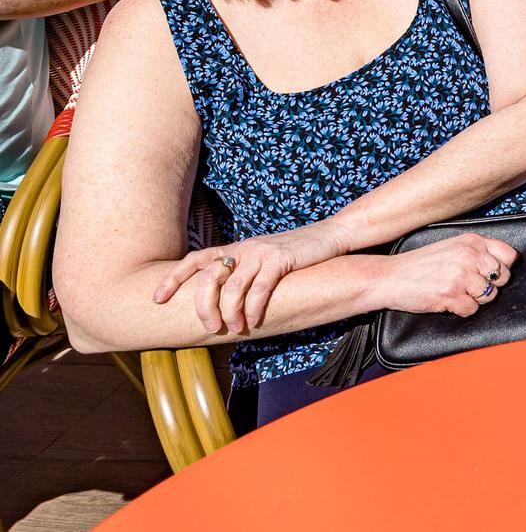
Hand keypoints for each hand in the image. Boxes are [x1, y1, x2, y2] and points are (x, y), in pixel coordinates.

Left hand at [155, 220, 351, 334]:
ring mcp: (261, 252)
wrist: (329, 236)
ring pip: (233, 287)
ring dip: (230, 313)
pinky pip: (260, 289)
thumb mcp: (260, 259)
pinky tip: (254, 320)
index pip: (195, 260)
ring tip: (235, 329)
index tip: (157, 300)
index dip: (173, 278)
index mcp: (235, 248)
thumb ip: (241, 272)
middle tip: (209, 327)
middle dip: (203, 306)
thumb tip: (219, 303)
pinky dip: (253, 309)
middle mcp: (243, 248)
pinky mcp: (281, 259)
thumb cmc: (293, 254)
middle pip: (208, 277)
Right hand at [376, 233, 518, 317]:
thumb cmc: (420, 264)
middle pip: (503, 278)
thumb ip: (476, 251)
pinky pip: (472, 309)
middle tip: (470, 286)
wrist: (391, 277)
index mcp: (472, 241)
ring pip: (489, 295)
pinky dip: (462, 309)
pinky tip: (449, 301)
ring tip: (457, 292)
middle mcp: (469, 256)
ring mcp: (461, 275)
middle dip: (490, 286)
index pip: (509, 255)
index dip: (504, 268)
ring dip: (475, 299)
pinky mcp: (451, 294)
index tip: (493, 274)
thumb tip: (503, 263)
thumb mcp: (452, 246)